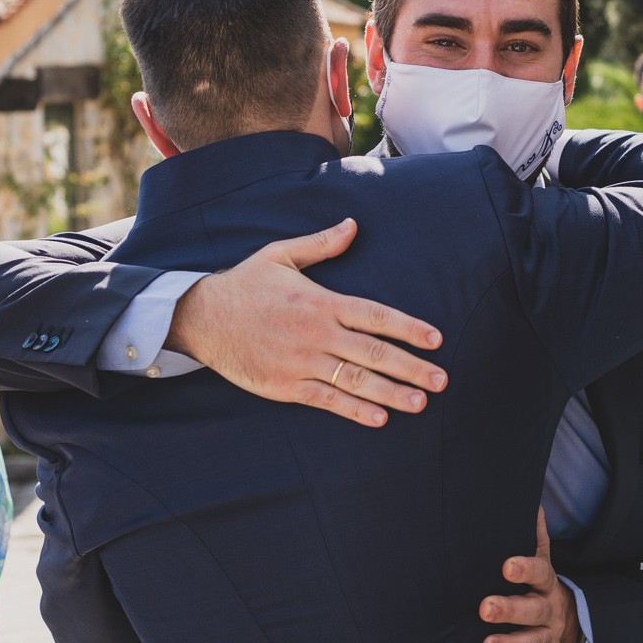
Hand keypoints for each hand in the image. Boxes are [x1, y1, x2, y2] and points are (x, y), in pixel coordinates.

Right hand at [164, 219, 448, 427]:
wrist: (201, 317)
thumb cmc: (244, 285)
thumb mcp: (280, 255)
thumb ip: (321, 244)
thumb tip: (353, 225)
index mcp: (320, 301)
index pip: (375, 316)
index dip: (408, 328)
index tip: (436, 340)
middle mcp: (316, 333)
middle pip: (374, 353)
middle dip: (412, 367)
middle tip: (442, 380)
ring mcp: (301, 361)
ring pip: (355, 381)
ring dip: (391, 393)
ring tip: (421, 402)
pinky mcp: (285, 385)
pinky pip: (327, 399)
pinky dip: (354, 410)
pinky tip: (379, 417)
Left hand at [479, 510, 579, 642]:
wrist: (565, 616)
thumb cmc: (538, 583)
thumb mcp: (540, 557)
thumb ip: (533, 534)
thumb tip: (529, 498)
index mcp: (545, 581)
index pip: (539, 572)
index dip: (524, 569)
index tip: (506, 566)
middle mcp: (549, 609)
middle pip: (534, 610)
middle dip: (510, 610)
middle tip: (485, 608)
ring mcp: (549, 635)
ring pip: (533, 642)